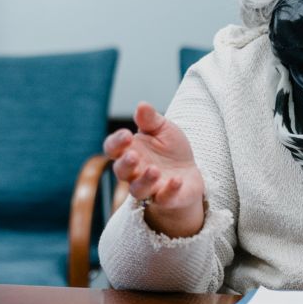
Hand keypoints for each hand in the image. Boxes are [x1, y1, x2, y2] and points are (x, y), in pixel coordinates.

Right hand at [102, 102, 205, 237]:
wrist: (190, 173)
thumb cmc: (170, 150)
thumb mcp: (163, 129)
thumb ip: (151, 119)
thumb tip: (141, 105)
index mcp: (129, 151)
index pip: (112, 148)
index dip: (116, 143)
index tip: (127, 134)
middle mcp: (134, 172)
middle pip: (120, 171)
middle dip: (125, 164)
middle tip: (134, 156)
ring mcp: (149, 187)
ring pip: (137, 190)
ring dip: (144, 180)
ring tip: (154, 170)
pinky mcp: (165, 199)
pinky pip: (163, 199)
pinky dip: (169, 191)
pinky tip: (177, 180)